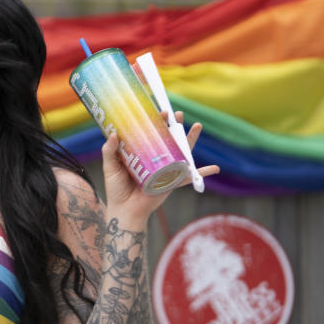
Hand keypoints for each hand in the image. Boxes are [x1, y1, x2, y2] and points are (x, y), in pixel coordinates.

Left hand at [102, 111, 219, 222]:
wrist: (125, 210)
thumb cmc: (116, 189)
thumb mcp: (110, 167)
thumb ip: (109, 151)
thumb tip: (114, 134)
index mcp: (142, 154)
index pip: (151, 134)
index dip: (156, 123)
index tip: (160, 113)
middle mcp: (155, 160)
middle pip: (168, 140)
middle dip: (175, 126)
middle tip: (178, 115)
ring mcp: (165, 170)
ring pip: (181, 152)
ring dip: (190, 140)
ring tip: (197, 126)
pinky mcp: (171, 182)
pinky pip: (189, 177)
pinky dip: (202, 173)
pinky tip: (215, 168)